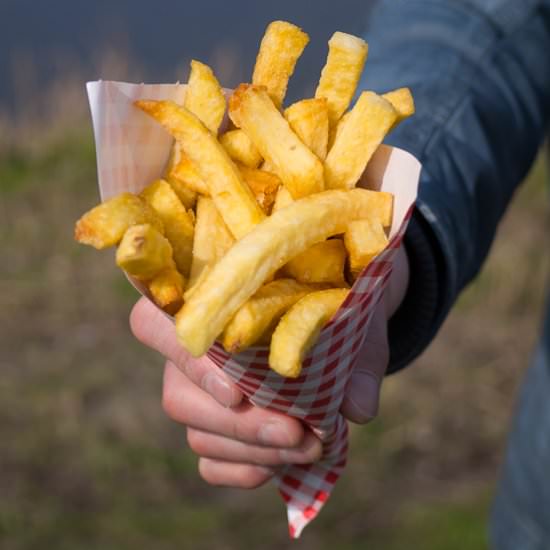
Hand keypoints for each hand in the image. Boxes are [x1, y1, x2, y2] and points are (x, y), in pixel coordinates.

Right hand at [129, 245, 408, 487]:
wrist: (342, 309)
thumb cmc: (335, 291)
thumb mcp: (352, 303)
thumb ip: (356, 348)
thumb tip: (356, 408)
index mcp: (205, 296)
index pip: (155, 322)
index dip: (188, 361)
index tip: (237, 393)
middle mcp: (190, 346)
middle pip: (177, 395)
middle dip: (239, 425)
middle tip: (296, 432)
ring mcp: (198, 391)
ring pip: (197, 432)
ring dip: (253, 451)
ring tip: (309, 446)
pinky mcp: (216, 426)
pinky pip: (210, 463)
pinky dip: (246, 471)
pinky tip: (283, 465)